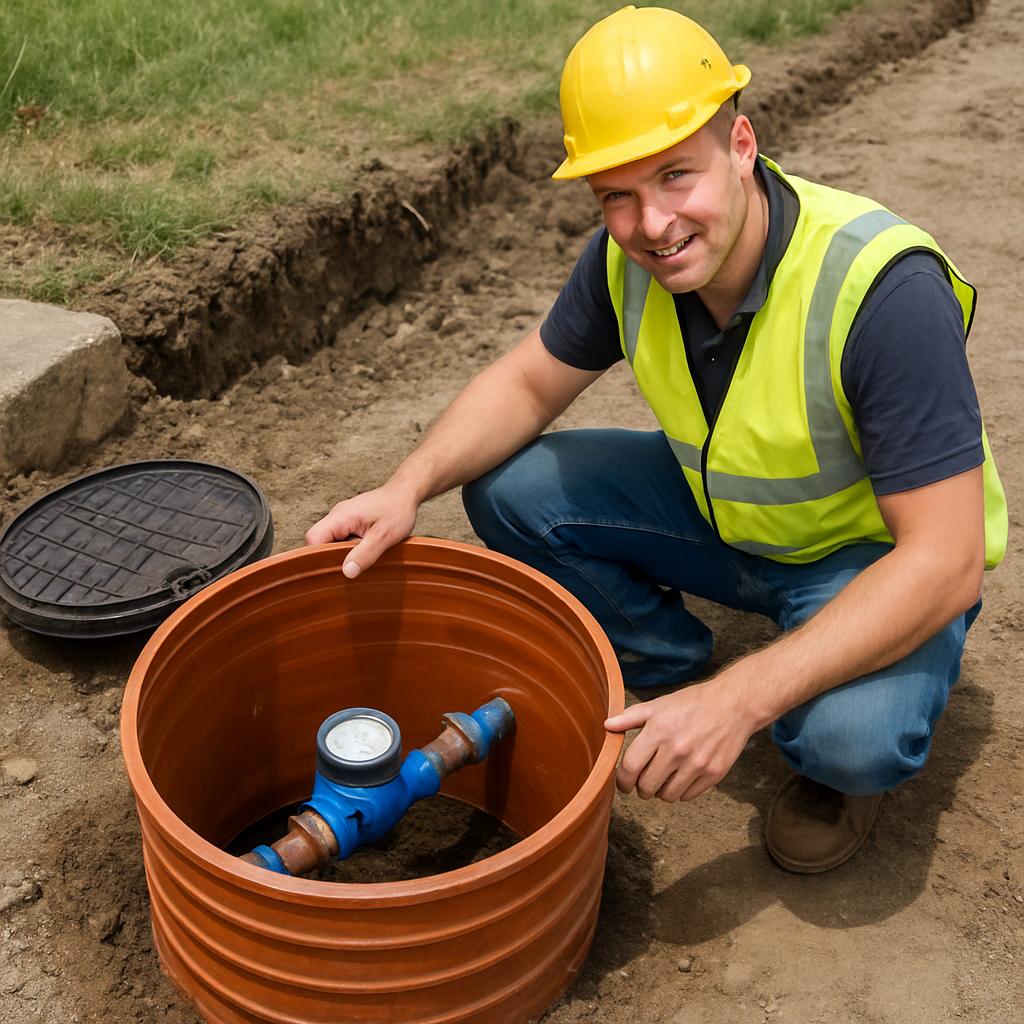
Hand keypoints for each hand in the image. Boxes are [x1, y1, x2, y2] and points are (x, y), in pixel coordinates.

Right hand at [305, 483, 417, 577]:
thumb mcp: (384, 536)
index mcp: (340, 517)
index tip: (336, 567)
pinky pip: (342, 538)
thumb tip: (347, 572)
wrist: (406, 493)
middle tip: (355, 562)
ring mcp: (343, 518)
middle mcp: (337, 516)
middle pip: (321, 542)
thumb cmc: (397, 509)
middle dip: (334, 556)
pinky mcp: (351, 522)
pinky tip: (367, 548)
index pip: (313, 539)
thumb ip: (365, 555)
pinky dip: (352, 547)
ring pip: (332, 541)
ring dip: (345, 552)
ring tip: (365, 552)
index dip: (320, 556)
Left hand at [604, 678, 757, 801]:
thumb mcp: (658, 705)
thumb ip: (630, 717)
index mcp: (659, 731)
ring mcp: (697, 763)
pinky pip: (688, 796)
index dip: (622, 781)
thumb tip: (607, 726)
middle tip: (643, 783)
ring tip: (663, 780)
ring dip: (661, 792)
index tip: (623, 784)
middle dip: (640, 789)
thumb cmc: (692, 704)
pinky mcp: (714, 773)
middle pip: (647, 786)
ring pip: (667, 796)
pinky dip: (681, 792)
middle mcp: (677, 749)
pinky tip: (682, 778)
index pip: (630, 767)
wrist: (733, 704)